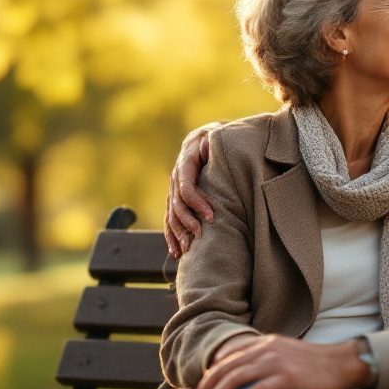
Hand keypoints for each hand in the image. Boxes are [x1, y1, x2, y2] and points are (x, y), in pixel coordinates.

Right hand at [165, 124, 217, 257]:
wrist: (206, 135)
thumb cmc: (218, 137)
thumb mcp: (218, 135)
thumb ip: (216, 143)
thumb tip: (212, 145)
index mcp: (186, 161)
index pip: (186, 187)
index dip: (197, 203)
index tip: (212, 217)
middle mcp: (176, 176)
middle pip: (176, 204)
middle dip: (187, 222)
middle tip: (200, 237)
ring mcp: (174, 188)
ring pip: (171, 214)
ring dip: (178, 233)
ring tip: (187, 250)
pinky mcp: (176, 198)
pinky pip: (170, 219)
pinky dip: (172, 236)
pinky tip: (175, 253)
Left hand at [195, 335, 370, 388]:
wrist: (341, 363)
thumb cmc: (314, 364)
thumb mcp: (285, 354)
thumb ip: (266, 359)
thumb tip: (247, 373)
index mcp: (264, 343)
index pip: (228, 358)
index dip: (211, 376)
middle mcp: (266, 350)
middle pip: (227, 368)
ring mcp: (276, 363)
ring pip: (236, 378)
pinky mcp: (287, 378)